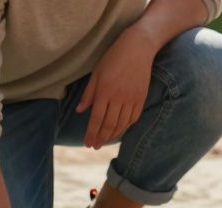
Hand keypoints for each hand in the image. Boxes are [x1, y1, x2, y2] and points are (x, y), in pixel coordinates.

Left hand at [76, 28, 154, 148]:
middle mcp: (118, 97)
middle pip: (109, 125)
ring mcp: (131, 98)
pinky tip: (119, 130)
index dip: (91, 133)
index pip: (96, 119)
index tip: (87, 143)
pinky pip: (133, 118)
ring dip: (112, 135)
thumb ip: (88, 94)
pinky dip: (125, 127)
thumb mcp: (96, 73)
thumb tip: (79, 111)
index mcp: (105, 91)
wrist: (138, 47)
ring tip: (104, 141)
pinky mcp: (141, 98)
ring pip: (121, 124)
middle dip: (100, 138)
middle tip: (94, 146)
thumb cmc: (113, 58)